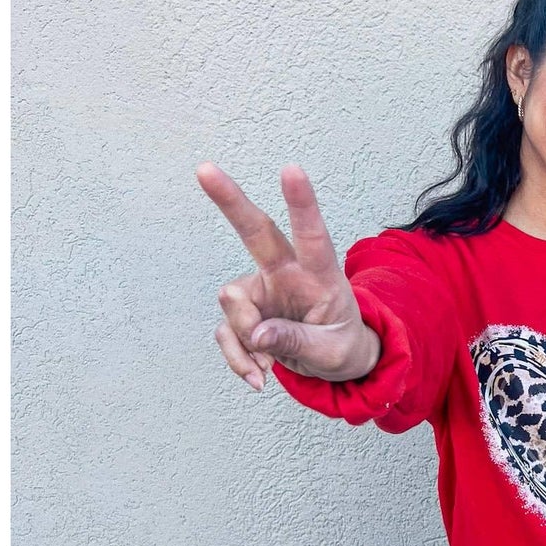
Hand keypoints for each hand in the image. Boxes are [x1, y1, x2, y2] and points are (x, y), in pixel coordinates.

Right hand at [197, 162, 378, 386]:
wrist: (335, 363)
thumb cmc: (342, 346)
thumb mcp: (333, 353)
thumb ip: (297, 342)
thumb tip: (257, 335)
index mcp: (321, 275)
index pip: (312, 236)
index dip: (301, 204)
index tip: (291, 170)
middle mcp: (286, 273)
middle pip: (256, 231)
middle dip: (230, 200)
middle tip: (204, 169)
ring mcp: (261, 290)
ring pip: (233, 304)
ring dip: (247, 341)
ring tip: (271, 364)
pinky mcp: (244, 312)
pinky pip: (227, 334)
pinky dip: (239, 359)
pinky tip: (258, 376)